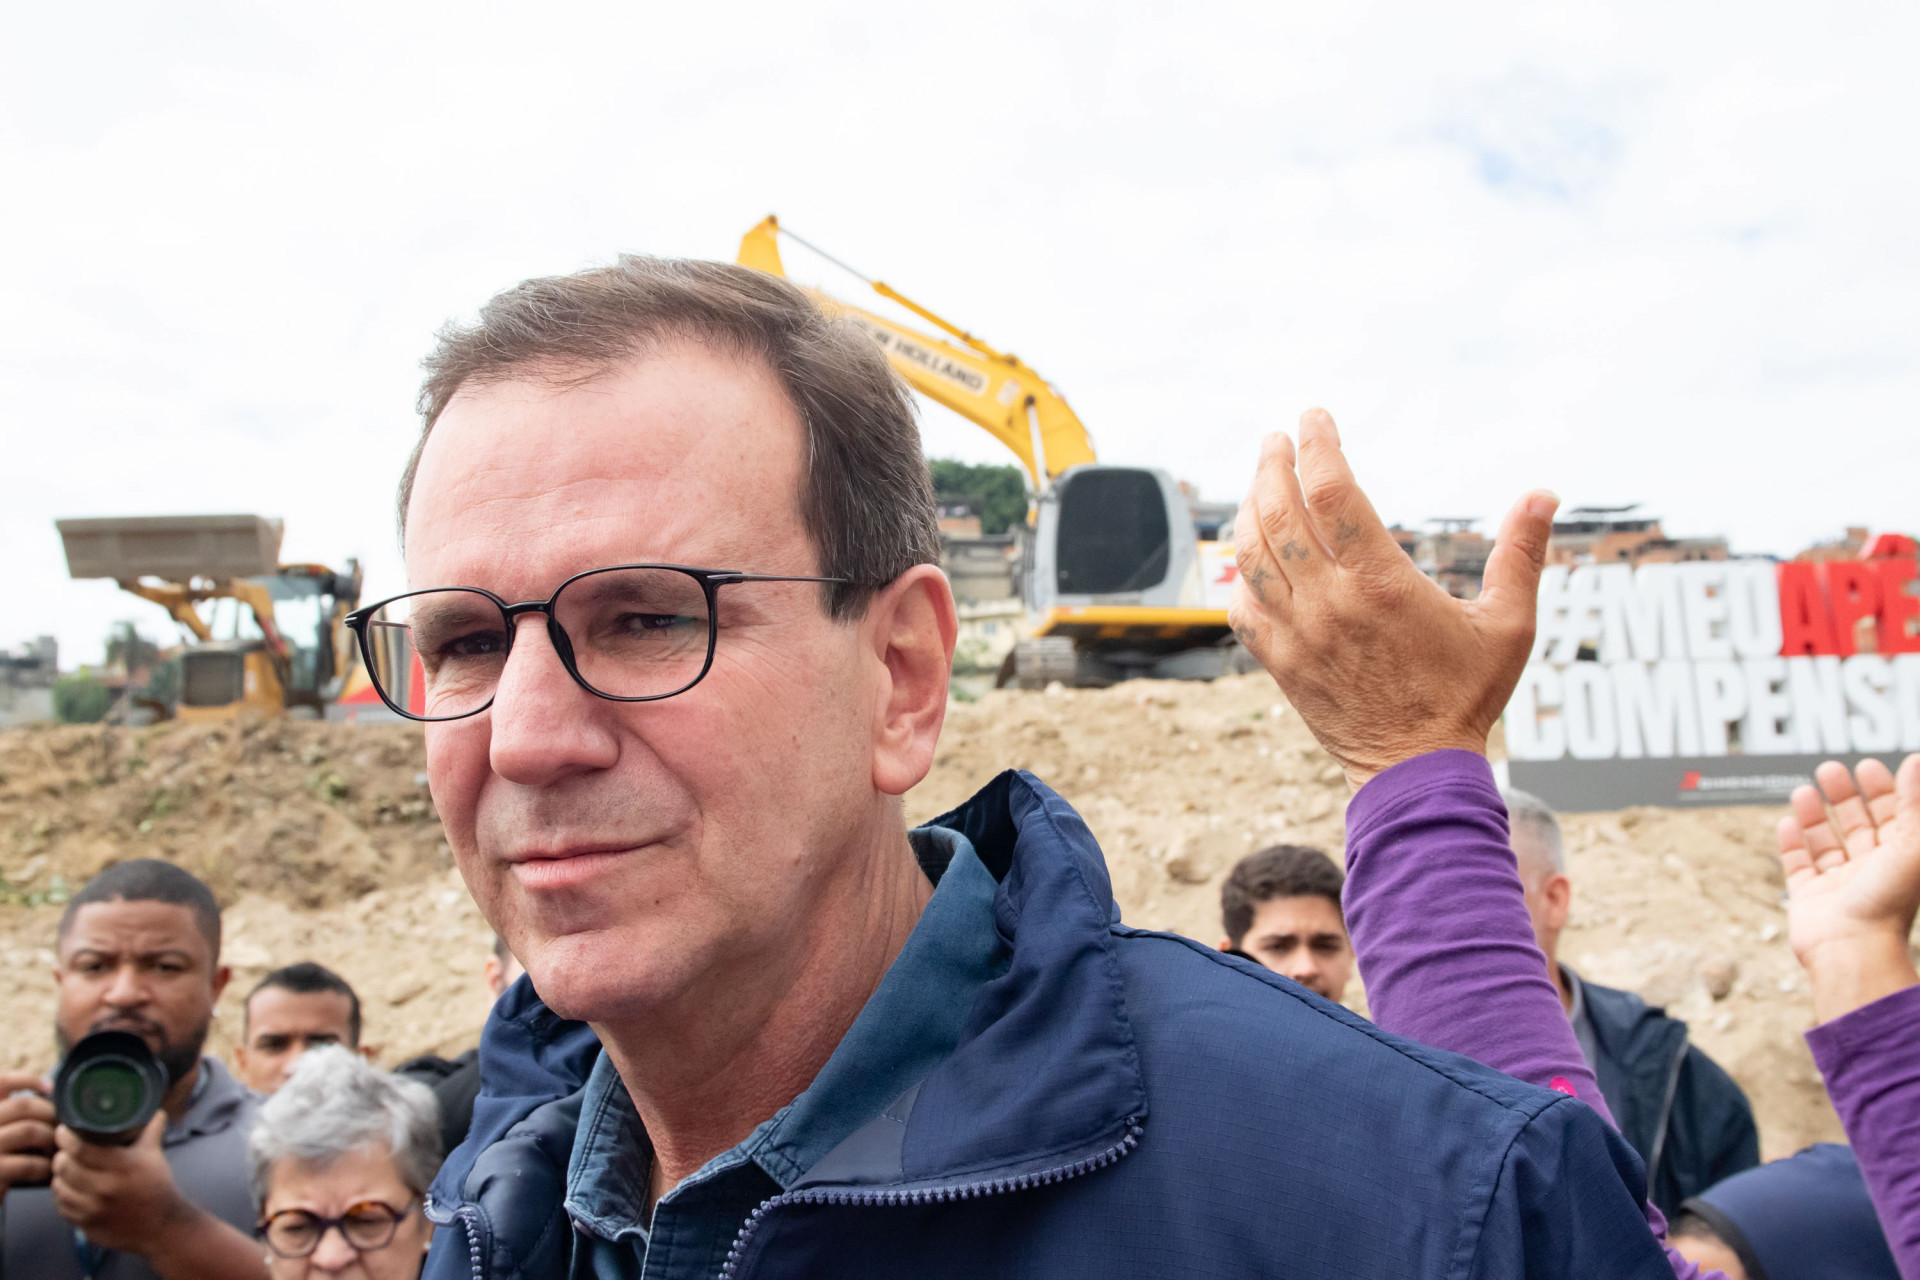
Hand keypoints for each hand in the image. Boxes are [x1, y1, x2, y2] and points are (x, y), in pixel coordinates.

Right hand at [0, 1072, 55, 1196]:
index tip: (49, 1087)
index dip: (27, 1079)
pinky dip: (43, 1166)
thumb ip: (15, 1114)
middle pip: (22, 1105)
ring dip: (50, 1138)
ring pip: (29, 1130)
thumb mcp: (3, 1128)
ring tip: (55, 1147)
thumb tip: (47, 1092)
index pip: (2, 1082)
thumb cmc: (1, 1159)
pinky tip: (46, 1169)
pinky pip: (27, 1164)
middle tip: (60, 1126)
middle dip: (49, 1113)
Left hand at [50, 1110, 193, 1253]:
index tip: (63, 1131)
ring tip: (64, 1170)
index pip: (81, 1149)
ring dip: (58, 1176)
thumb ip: (152, 1129)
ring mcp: (94, 1210)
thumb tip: (153, 1109)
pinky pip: (62, 1208)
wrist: (162, 1225)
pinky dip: (62, 1196)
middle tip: (63, 1150)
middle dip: (60, 1156)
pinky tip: (68, 1189)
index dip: (66, 1137)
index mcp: (123, 1167)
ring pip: (59, 1188)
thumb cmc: (158, 1186)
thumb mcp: (155, 1154)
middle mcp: (106, 1188)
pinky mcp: (87, 1225)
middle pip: (65, 1167)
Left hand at [1228, 408, 1559, 788]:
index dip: (1319, 445)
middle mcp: (1330, 603)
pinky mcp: (1279, 663)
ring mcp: (1297, 634)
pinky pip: (1242, 606)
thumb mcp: (1509, 625)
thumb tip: (1544, 494)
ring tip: (1259, 481)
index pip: (1334, 492)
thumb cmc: (1466, 696)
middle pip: (1279, 512)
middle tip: (1277, 439)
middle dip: (1272, 465)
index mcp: (1382, 583)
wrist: (1416, 770)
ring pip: (1252, 555)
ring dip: (1249, 509)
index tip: (1315, 417)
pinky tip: (1249, 554)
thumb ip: (1521, 555)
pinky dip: (1240, 574)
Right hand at [1776, 755, 1919, 1022]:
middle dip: (1845, 797)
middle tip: (1830, 769)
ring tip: (1803, 790)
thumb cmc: (1887, 903)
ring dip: (1815, 815)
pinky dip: (1792, 843)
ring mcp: (1838, 885)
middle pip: (1859, 827)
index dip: (1884, 792)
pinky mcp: (1809, 898)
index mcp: (1901, 862)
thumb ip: (1913, 804)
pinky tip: (1786, 822)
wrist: (1852, 950)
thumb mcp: (1909, 845)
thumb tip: (1914, 760)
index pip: (1895, 819)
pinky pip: (1799, 865)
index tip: (1868, 766)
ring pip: (1826, 843)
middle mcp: (1871, 872)